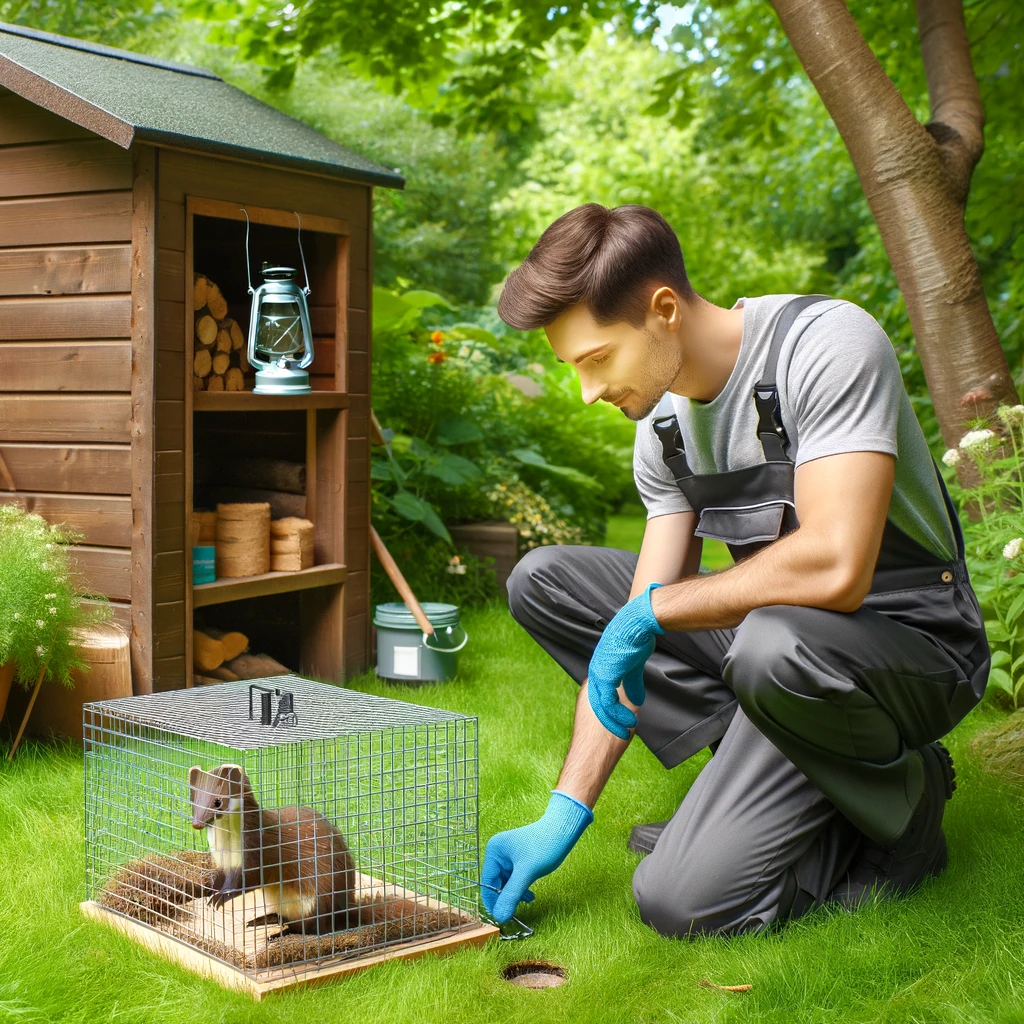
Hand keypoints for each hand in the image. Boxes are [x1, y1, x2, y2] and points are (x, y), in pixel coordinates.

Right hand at [480, 790, 592, 922]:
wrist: (564, 830)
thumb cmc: (545, 846)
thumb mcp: (527, 873)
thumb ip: (512, 895)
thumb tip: (499, 917)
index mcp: (494, 851)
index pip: (487, 882)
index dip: (493, 901)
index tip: (501, 918)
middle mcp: (498, 853)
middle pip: (496, 884)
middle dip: (506, 897)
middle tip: (516, 912)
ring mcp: (508, 856)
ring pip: (505, 884)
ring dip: (515, 894)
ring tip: (528, 899)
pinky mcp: (518, 860)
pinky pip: (514, 880)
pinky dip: (520, 889)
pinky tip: (530, 895)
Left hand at [587, 583, 664, 739]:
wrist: (636, 623)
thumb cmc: (634, 641)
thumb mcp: (633, 668)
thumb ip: (632, 685)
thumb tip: (637, 700)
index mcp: (600, 671)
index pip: (600, 698)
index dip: (609, 714)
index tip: (619, 726)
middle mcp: (595, 673)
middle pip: (598, 705)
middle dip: (608, 723)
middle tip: (620, 736)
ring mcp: (598, 674)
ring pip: (601, 706)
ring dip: (614, 722)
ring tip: (627, 732)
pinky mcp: (605, 675)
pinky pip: (609, 701)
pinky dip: (618, 715)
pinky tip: (630, 722)